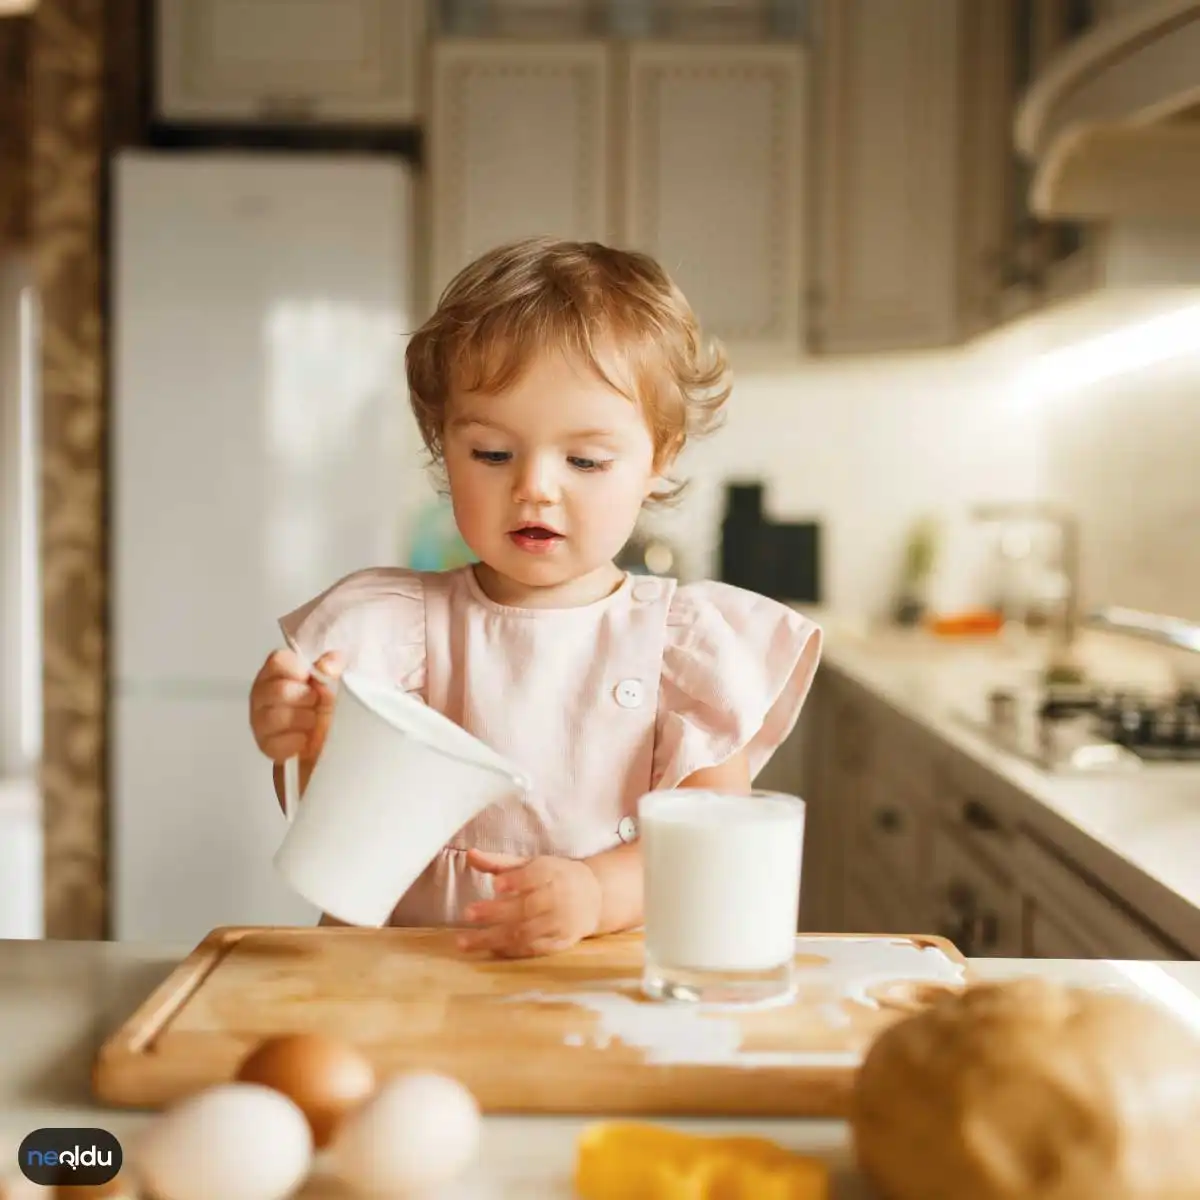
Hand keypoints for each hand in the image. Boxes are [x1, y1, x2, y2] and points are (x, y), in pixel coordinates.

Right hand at [249, 648, 344, 764]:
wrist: (329, 741)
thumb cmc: (327, 706)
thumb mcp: (337, 680)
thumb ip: (333, 665)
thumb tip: (327, 666)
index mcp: (279, 671)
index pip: (278, 661)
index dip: (298, 670)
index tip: (310, 678)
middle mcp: (263, 693)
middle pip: (279, 690)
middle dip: (305, 698)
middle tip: (315, 703)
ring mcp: (260, 720)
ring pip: (274, 717)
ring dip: (303, 720)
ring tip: (312, 721)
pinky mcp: (265, 745)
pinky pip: (274, 743)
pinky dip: (296, 742)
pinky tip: (304, 739)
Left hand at [457, 849, 601, 957]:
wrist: (594, 897)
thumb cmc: (555, 877)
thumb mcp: (531, 864)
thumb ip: (500, 862)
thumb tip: (470, 854)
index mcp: (552, 872)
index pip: (535, 876)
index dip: (516, 881)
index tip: (495, 885)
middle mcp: (558, 898)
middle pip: (526, 907)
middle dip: (496, 912)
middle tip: (468, 913)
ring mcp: (560, 923)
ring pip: (526, 933)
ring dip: (494, 938)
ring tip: (465, 941)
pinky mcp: (560, 943)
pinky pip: (533, 949)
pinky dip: (511, 951)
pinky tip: (490, 949)